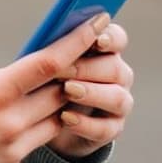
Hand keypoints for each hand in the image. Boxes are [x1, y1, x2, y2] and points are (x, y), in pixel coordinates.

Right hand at [0, 14, 114, 162]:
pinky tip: (1, 128)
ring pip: (53, 120)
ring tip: (47, 90)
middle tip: (80, 55)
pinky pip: (30, 143)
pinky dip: (26, 130)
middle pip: (60, 92)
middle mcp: (10, 126)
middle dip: (73, 72)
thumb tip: (5, 74)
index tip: (98, 22)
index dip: (76, 41)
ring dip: (55, 103)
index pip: (48, 64)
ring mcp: (13, 153)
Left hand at [49, 21, 134, 159]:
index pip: (117, 38)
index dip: (109, 37)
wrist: (43, 122)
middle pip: (115, 68)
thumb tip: (48, 34)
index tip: (96, 39)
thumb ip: (52, 47)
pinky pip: (106, 128)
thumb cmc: (42, 81)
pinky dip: (86, 124)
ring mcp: (118, 102)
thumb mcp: (44, 62)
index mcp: (105, 51)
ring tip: (67, 91)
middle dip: (87, 68)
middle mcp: (118, 75)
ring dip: (92, 94)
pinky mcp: (112, 128)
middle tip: (60, 70)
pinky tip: (65, 118)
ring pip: (116, 97)